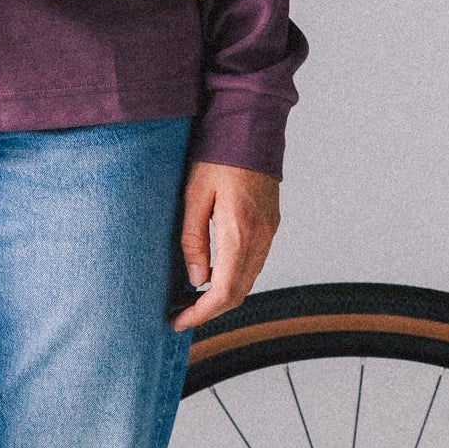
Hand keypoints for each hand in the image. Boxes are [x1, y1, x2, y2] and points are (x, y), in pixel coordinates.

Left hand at [170, 160, 280, 332]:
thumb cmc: (218, 156)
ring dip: (221, 296)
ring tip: (190, 299)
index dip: (201, 314)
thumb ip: (193, 242)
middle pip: (238, 293)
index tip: (178, 322)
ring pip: (247, 281)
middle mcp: (260, 237)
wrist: (252, 125)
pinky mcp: (270, 225)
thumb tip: (196, 281)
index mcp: (240, 232)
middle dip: (209, 311)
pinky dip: (232, 278)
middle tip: (180, 314)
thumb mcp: (194, 198)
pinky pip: (253, 264)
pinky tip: (210, 275)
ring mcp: (269, 231)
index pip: (224, 292)